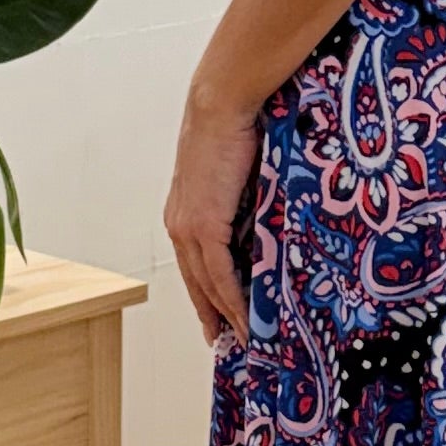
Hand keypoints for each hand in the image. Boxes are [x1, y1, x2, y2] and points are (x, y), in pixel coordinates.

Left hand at [165, 88, 260, 345]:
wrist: (222, 105)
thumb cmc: (235, 129)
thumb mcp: (238, 175)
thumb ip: (244, 202)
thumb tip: (266, 223)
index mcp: (185, 212)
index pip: (195, 264)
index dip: (206, 293)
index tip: (218, 316)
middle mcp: (179, 225)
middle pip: (196, 282)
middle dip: (212, 314)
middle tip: (228, 341)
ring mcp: (188, 227)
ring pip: (206, 285)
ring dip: (226, 314)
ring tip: (244, 338)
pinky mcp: (203, 226)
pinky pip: (218, 275)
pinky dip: (233, 300)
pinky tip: (245, 318)